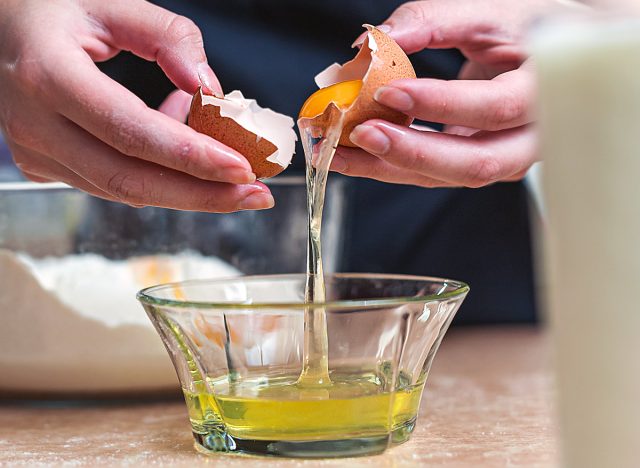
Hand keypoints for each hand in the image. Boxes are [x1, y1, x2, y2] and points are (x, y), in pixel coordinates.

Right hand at [0, 0, 273, 211]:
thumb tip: (211, 90)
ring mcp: (35, 151)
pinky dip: (156, 172)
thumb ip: (167, 37)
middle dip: (202, 195)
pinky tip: (182, 147)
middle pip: (130, 181)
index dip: (192, 157)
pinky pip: (110, 181)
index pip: (132, 133)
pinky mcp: (42, 162)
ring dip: (185, 187)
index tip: (243, 168)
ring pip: (122, 189)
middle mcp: (35, 124)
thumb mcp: (109, 1)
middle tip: (256, 195)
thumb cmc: (47, 7)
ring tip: (231, 170)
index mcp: (47, 76)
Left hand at [332, 0, 578, 187]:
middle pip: (474, 162)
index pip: (495, 108)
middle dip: (410, 153)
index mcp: (545, 91)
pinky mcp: (481, 164)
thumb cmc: (529, 32)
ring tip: (339, 152)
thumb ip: (434, 20)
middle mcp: (532, 137)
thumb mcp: (489, 13)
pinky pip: (437, 173)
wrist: (559, 60)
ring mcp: (508, 158)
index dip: (441, 104)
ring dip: (389, 168)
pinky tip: (358, 154)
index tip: (388, 90)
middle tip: (359, 134)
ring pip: (449, 177)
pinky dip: (394, 165)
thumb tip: (375, 39)